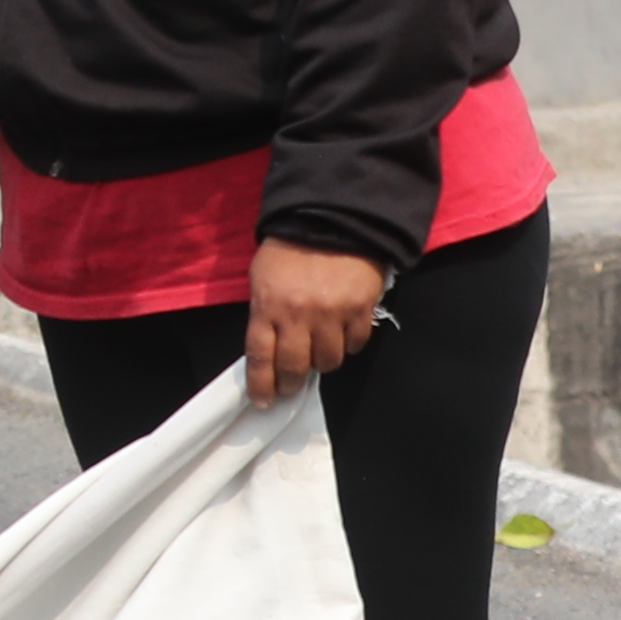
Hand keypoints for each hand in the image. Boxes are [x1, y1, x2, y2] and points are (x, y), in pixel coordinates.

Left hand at [244, 238, 391, 403]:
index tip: (264, 400)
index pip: (260, 356)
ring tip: (319, 348)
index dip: (262, 384)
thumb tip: (268, 349)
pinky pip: (355, 344)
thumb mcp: (263, 277)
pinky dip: (349, 343)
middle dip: (291, 383)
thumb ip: (264, 312)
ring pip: (329, 361)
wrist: (332, 219)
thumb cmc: (290, 249)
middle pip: (295, 367)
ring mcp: (332, 314)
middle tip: (291, 386)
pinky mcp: (360, 309)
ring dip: (323, 360)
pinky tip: (343, 331)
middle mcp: (298, 315)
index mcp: (268, 305)